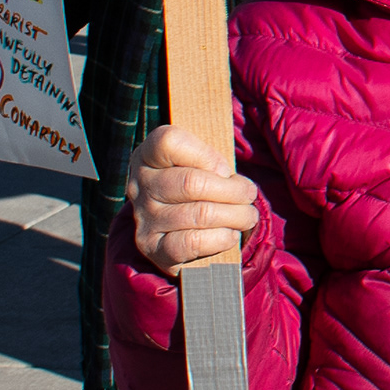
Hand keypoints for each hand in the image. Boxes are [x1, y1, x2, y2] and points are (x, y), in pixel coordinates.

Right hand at [128, 121, 261, 273]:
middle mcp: (140, 186)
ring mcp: (144, 219)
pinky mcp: (153, 248)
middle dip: (233, 190)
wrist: (181, 232)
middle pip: (191, 183)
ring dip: (235, 216)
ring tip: (247, 216)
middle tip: (249, 195)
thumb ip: (211, 161)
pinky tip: (230, 235)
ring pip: (199, 214)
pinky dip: (221, 238)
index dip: (206, 155)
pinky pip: (193, 242)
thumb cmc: (199, 188)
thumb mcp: (201, 164)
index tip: (224, 170)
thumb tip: (225, 177)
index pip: (169, 141)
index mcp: (147, 156)